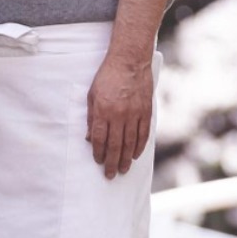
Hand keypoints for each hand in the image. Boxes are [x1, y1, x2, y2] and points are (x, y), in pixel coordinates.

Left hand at [86, 53, 153, 178]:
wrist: (129, 63)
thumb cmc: (107, 77)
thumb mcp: (92, 94)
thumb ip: (91, 117)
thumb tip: (90, 137)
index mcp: (103, 110)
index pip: (100, 138)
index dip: (99, 152)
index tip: (98, 162)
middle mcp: (119, 115)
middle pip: (115, 145)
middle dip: (112, 162)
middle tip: (110, 174)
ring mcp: (134, 114)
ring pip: (130, 143)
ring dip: (125, 159)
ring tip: (122, 169)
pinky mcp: (146, 113)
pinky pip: (143, 135)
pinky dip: (139, 147)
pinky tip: (134, 156)